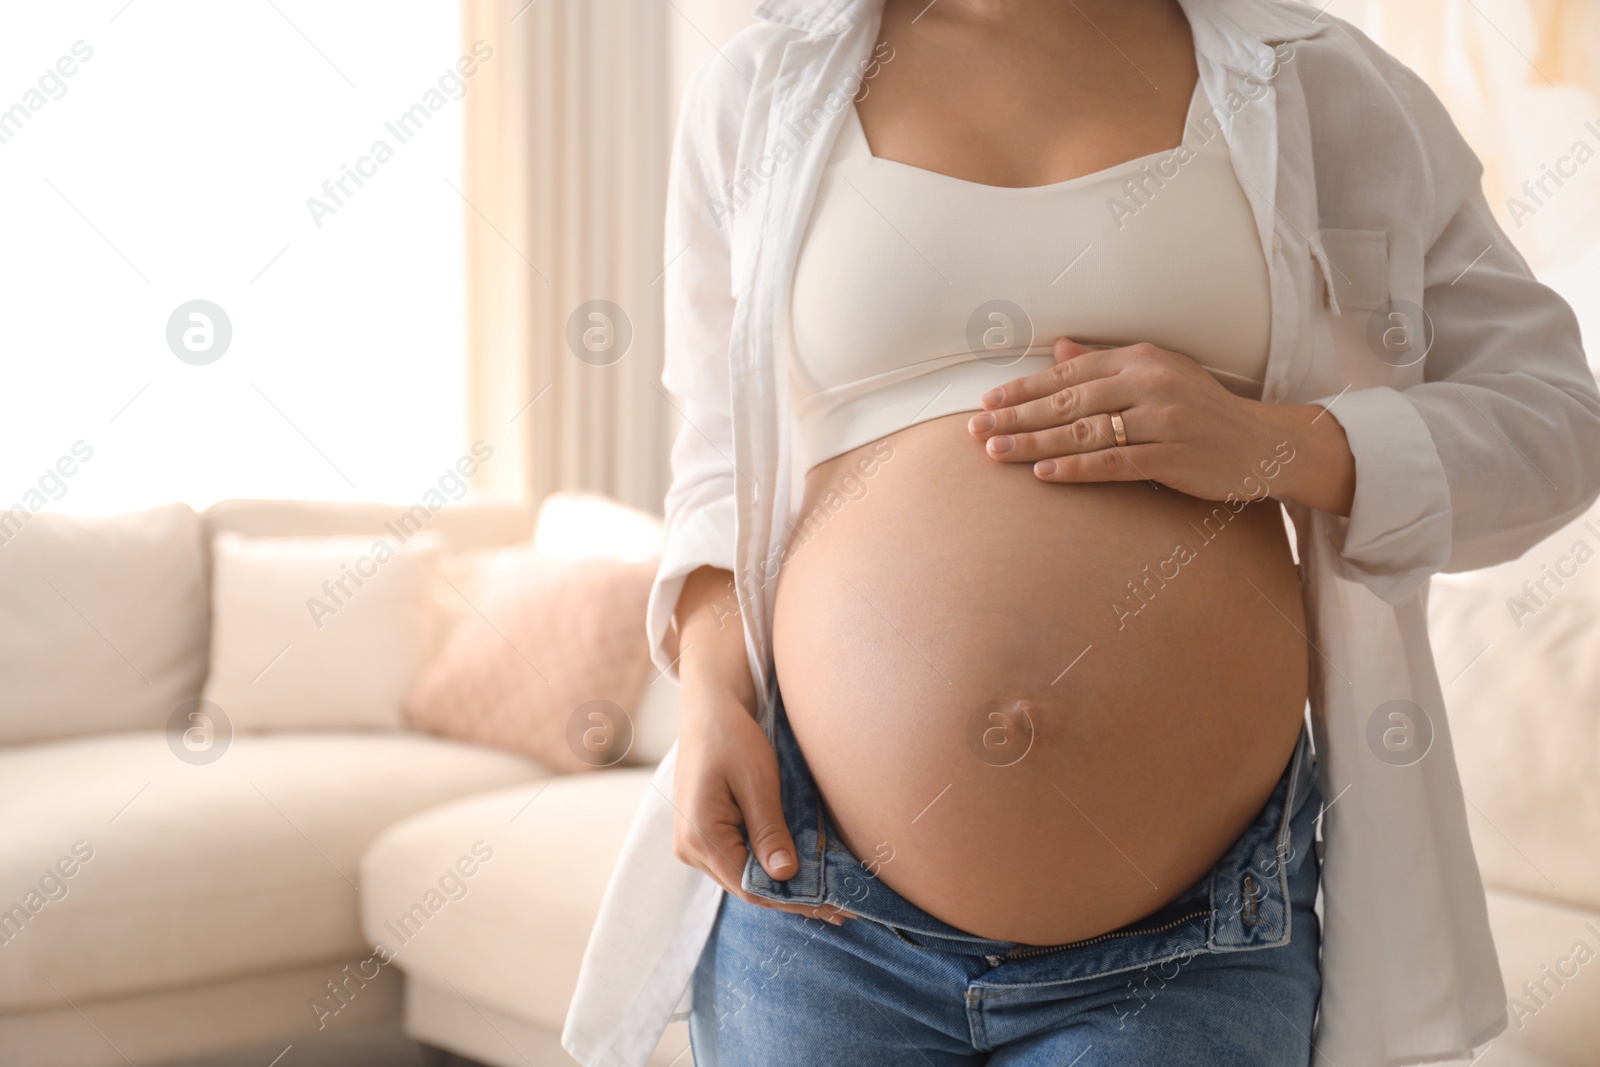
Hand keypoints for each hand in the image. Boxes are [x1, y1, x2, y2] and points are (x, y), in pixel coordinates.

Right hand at [672, 685, 854, 924]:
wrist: (708, 710)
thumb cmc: (733, 737)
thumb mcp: (758, 781)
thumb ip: (769, 831)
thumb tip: (785, 876)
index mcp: (701, 836)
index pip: (752, 887)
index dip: (795, 901)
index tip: (836, 908)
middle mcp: (690, 848)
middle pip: (746, 888)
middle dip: (793, 898)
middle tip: (840, 908)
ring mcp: (693, 844)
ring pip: (742, 878)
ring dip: (781, 886)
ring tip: (826, 895)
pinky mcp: (702, 836)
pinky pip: (737, 862)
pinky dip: (767, 868)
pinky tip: (796, 873)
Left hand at [966, 338, 1355, 513]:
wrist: (1264, 443)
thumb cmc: (1201, 411)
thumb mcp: (1158, 374)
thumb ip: (1106, 363)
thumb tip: (1058, 348)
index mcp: (1140, 359)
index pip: (1069, 373)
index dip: (1024, 389)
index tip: (988, 402)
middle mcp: (1149, 383)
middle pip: (1068, 402)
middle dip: (1017, 417)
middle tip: (976, 430)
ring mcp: (1162, 420)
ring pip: (1084, 432)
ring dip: (1034, 443)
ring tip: (996, 452)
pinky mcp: (1173, 456)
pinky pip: (1114, 463)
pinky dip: (1076, 469)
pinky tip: (1043, 475)